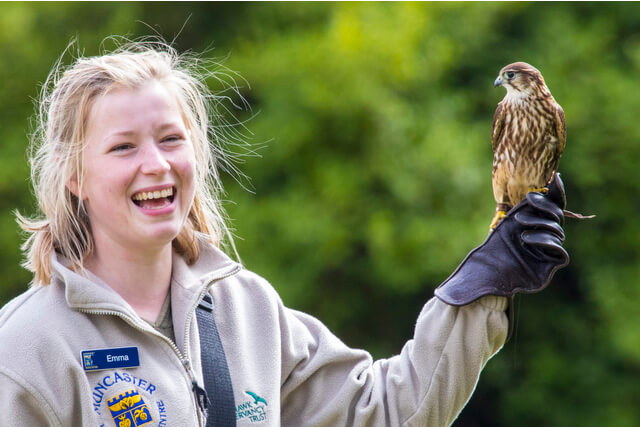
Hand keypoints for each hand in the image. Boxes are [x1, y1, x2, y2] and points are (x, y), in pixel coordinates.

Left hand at [435, 173, 568, 305]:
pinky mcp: (548, 267)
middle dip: (544, 207)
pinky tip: (525, 239)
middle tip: (526, 203)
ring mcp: (547, 253)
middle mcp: (543, 238)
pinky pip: (559, 251)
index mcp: (534, 225)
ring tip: (518, 224)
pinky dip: (544, 241)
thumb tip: (544, 180)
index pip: (554, 206)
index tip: (555, 177)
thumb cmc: (488, 253)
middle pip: (557, 217)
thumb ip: (523, 207)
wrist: (480, 279)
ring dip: (540, 223)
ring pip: (557, 231)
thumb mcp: (504, 225)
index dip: (557, 193)